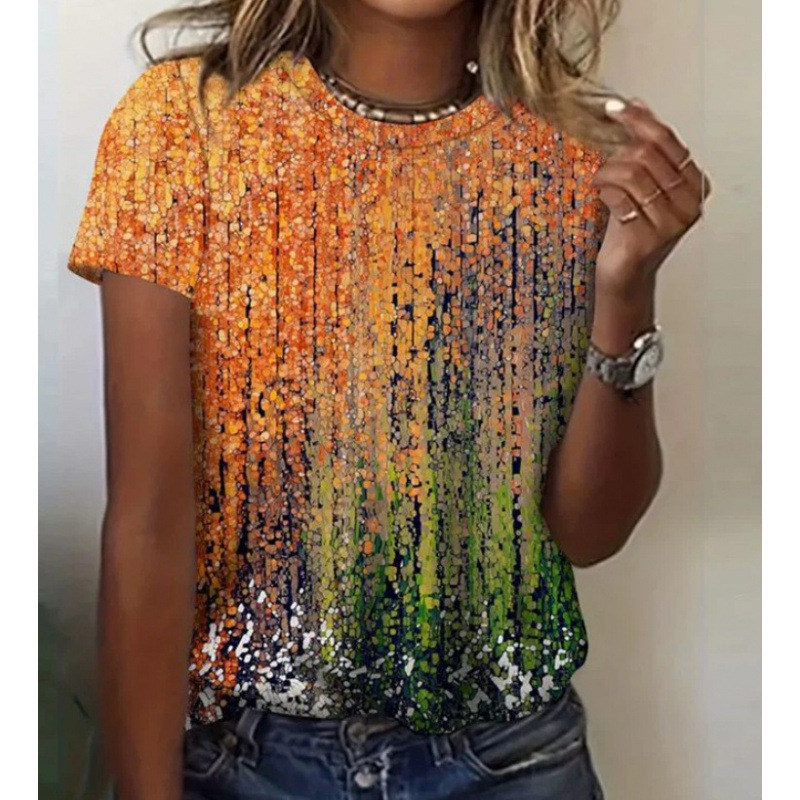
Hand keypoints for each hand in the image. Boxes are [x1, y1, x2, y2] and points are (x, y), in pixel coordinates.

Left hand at [591, 99, 711, 298]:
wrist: (624, 271)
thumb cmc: (630, 227)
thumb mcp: (641, 183)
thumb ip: (645, 148)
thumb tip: (637, 104)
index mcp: (694, 183)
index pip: (666, 140)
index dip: (638, 120)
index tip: (613, 109)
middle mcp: (689, 202)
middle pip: (648, 154)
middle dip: (616, 152)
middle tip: (601, 160)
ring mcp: (671, 221)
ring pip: (632, 174)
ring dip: (606, 172)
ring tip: (597, 180)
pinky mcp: (649, 236)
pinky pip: (619, 198)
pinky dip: (604, 191)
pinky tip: (600, 196)